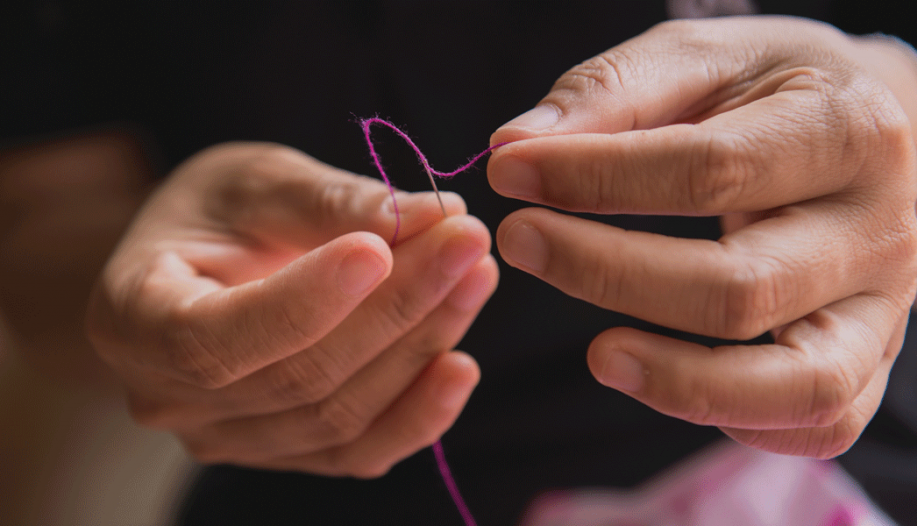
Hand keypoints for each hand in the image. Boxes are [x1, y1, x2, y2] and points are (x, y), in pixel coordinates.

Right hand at [87, 142, 496, 476]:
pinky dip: (419, 415)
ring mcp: (232, 438)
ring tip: (477, 277)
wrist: (214, 259)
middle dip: (395, 307)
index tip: (378, 248)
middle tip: (465, 240)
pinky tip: (461, 364)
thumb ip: (330, 199)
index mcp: (134, 320)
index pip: (214, 339)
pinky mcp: (288, 452)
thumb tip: (430, 215)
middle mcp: (172, 399)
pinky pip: (359, 453)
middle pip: (298, 378)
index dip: (302, 302)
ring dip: (420, 346)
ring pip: (338, 417)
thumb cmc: (221, 209)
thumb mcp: (255, 179)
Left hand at [488, 17, 916, 457]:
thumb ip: (611, 93)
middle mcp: (881, 230)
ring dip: (678, 382)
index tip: (510, 172)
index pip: (710, 171)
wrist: (866, 134)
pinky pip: (819, 420)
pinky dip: (739, 417)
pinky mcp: (873, 360)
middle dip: (609, 274)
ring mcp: (886, 308)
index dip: (594, 178)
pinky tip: (666, 380)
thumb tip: (513, 148)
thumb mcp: (702, 57)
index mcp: (848, 132)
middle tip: (520, 242)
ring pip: (796, 383)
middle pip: (739, 288)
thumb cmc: (770, 90)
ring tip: (595, 355)